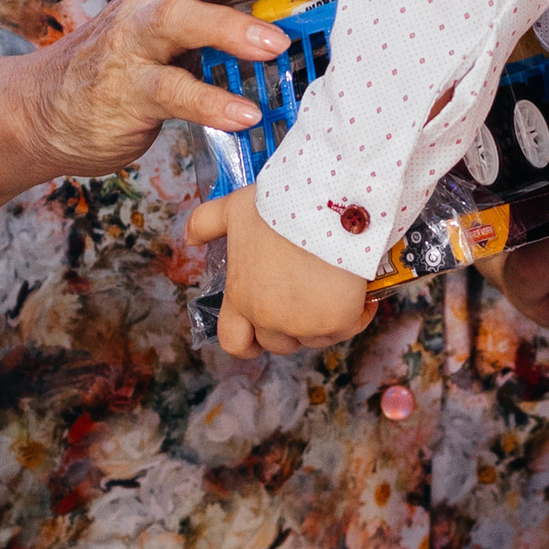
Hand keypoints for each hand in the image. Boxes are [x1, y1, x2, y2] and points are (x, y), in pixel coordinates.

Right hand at [25, 0, 315, 179]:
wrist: (55, 103)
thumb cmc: (137, 49)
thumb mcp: (182, 3)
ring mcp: (140, 40)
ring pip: (179, 18)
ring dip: (229, 27)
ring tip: (275, 44)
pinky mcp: (132, 90)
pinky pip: (172, 92)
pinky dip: (210, 103)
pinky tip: (246, 116)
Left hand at [189, 180, 372, 355]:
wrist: (324, 204)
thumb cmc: (278, 205)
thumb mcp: (234, 209)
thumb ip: (206, 223)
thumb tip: (189, 239)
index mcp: (240, 297)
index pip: (234, 341)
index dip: (247, 343)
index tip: (260, 337)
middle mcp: (268, 318)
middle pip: (279, 342)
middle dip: (292, 326)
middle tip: (308, 296)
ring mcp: (304, 325)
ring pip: (316, 338)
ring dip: (324, 320)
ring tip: (334, 287)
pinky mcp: (338, 322)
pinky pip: (349, 326)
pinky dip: (356, 312)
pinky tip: (359, 290)